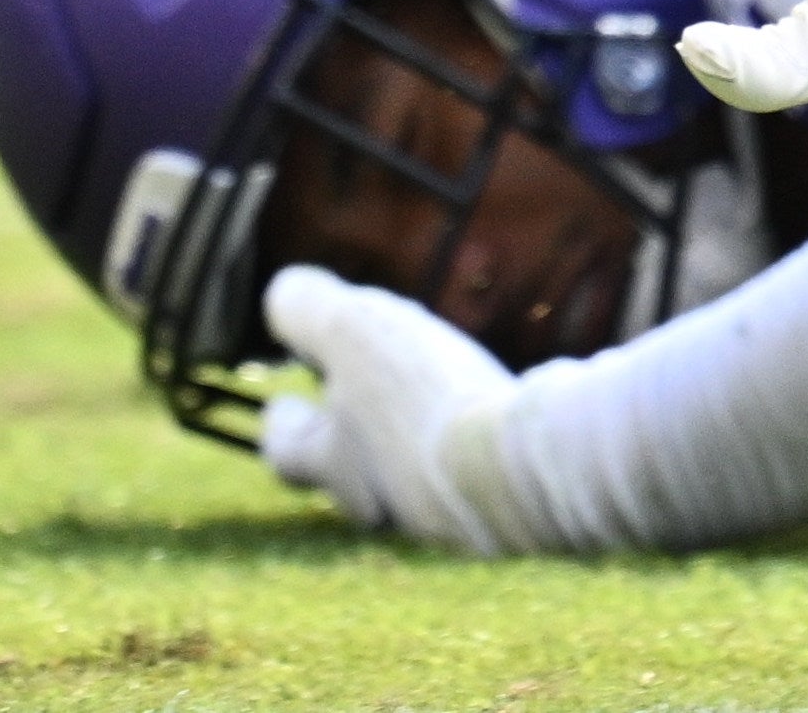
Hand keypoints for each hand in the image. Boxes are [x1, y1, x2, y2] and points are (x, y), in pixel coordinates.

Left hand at [257, 264, 546, 554]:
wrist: (528, 470)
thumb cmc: (424, 400)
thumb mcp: (350, 332)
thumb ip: (305, 310)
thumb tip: (279, 295)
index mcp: (339, 469)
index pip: (286, 457)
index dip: (281, 426)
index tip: (281, 402)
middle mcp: (388, 504)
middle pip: (353, 476)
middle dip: (352, 436)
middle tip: (356, 396)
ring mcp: (449, 512)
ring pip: (417, 474)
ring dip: (414, 435)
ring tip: (431, 388)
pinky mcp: (506, 505)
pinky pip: (476, 470)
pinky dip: (472, 438)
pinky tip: (492, 407)